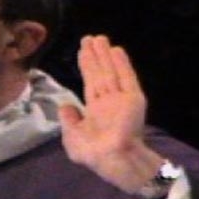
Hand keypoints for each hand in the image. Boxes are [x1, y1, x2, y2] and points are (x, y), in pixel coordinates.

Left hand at [58, 35, 163, 193]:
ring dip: (105, 55)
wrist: (113, 160)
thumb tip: (66, 106)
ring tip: (99, 38)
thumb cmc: (93, 153)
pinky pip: (127, 77)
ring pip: (111, 71)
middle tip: (89, 37)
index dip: (87, 66)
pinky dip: (122, 64)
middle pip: (100, 73)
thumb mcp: (72, 138)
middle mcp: (108, 102)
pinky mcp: (133, 99)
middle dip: (95, 56)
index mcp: (96, 111)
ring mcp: (121, 99)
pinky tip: (116, 50)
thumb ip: (68, 121)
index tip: (83, 51)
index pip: (90, 83)